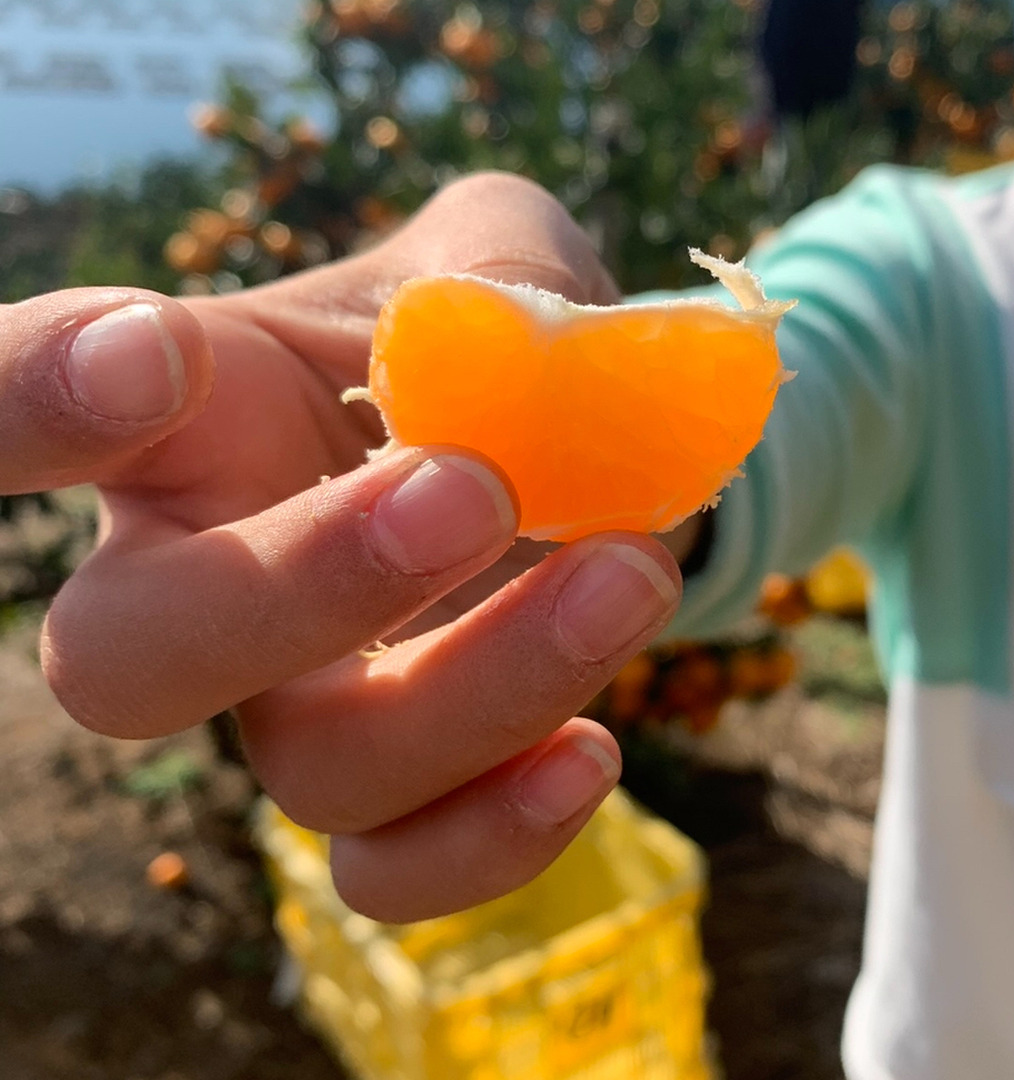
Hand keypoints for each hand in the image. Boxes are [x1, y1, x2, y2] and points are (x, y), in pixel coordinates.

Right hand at [1, 174, 683, 921]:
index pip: (23, 414)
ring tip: (630, 571)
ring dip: (484, 686)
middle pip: (129, 659)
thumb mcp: (509, 267)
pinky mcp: (398, 796)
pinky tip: (592, 752)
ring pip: (315, 771)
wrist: (576, 465)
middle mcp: (208, 581)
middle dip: (299, 584)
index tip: (148, 352)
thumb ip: (506, 274)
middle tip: (474, 490)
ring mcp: (298, 705)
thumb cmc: (497, 347)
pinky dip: (491, 838)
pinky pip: (391, 874)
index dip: (30, 398)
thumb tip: (509, 342)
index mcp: (195, 420)